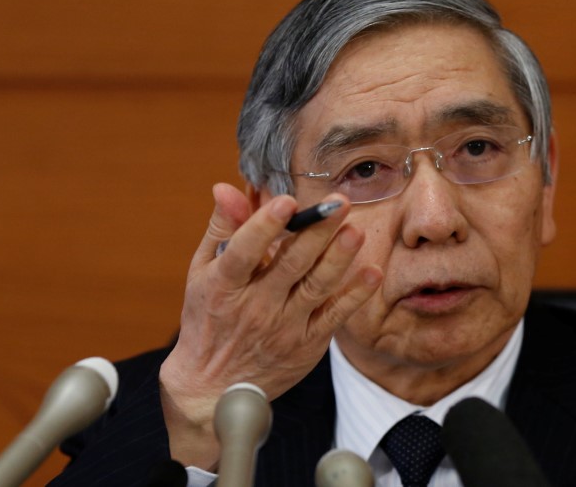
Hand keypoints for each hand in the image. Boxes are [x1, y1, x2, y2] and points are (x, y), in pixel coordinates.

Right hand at [159, 183, 382, 467]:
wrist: (213, 388)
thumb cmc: (208, 317)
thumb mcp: (203, 272)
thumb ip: (221, 228)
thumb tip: (227, 187)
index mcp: (224, 285)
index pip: (243, 251)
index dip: (265, 226)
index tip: (287, 200)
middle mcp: (255, 306)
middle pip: (289, 265)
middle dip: (316, 231)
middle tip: (339, 202)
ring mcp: (283, 327)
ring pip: (315, 288)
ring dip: (338, 258)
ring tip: (355, 231)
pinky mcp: (307, 344)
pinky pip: (334, 317)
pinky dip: (354, 296)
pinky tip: (372, 272)